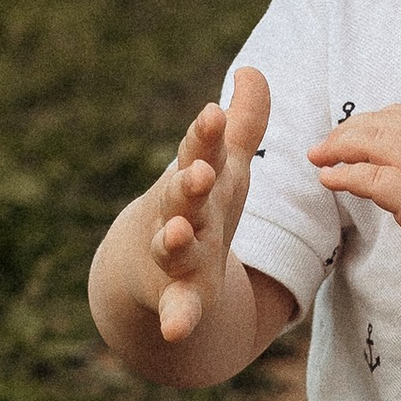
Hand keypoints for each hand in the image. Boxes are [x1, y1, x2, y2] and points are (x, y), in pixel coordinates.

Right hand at [146, 67, 270, 342]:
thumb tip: (252, 69)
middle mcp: (180, 215)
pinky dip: (176, 318)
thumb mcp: (226, 168)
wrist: (147, 269)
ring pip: (172, 247)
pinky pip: (177, 309)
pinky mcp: (178, 297)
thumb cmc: (199, 208)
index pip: (200, 152)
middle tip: (198, 171)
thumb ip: (243, 124)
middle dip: (189, 183)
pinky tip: (175, 330)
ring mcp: (174, 257)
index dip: (206, 135)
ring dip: (174, 240)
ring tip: (177, 233)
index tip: (212, 113)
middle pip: (182, 196)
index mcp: (197, 181)